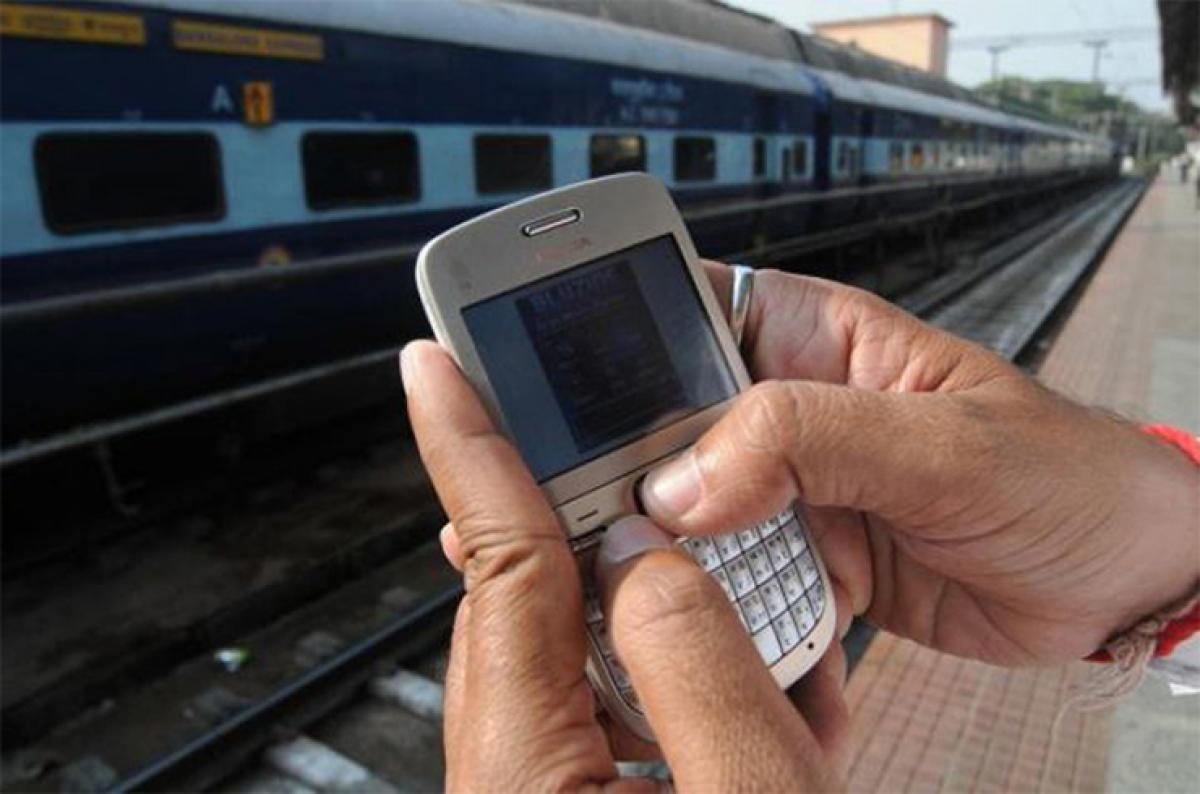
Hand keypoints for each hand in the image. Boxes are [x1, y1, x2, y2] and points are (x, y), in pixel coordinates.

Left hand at [402, 341, 844, 791]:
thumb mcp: (758, 789)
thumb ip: (694, 658)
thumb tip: (647, 550)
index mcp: (526, 776)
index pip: (495, 570)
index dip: (472, 449)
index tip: (436, 367)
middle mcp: (507, 782)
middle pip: (524, 606)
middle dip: (587, 528)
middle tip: (634, 462)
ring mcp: (533, 792)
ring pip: (564, 655)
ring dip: (642, 613)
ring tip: (716, 595)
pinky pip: (595, 711)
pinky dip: (660, 679)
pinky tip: (733, 688)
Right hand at [642, 263, 1198, 666]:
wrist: (1122, 583)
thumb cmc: (1064, 476)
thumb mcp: (939, 444)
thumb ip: (811, 439)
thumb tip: (685, 476)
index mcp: (809, 338)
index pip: (679, 316)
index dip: (614, 352)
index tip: (563, 407)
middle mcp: (786, 411)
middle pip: (662, 429)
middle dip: (628, 477)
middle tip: (601, 522)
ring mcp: (790, 490)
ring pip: (686, 514)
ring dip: (669, 553)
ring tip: (648, 583)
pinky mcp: (803, 560)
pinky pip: (733, 583)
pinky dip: (720, 610)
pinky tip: (716, 628)